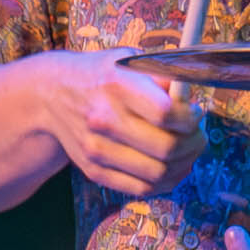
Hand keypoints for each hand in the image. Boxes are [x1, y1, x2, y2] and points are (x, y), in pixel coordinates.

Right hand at [44, 50, 206, 197]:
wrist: (53, 93)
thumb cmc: (101, 74)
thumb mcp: (129, 60)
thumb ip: (163, 76)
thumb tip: (194, 98)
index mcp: (116, 85)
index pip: (166, 114)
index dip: (191, 118)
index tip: (195, 113)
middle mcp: (103, 119)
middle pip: (166, 148)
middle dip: (194, 144)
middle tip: (197, 135)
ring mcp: (96, 149)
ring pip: (157, 173)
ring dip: (183, 165)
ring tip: (187, 152)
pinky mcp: (93, 170)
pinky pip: (140, 189)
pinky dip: (164, 183)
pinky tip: (171, 168)